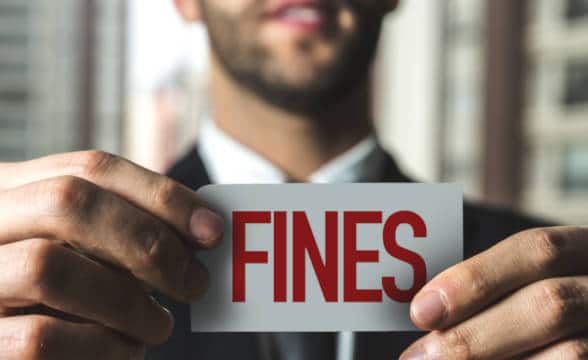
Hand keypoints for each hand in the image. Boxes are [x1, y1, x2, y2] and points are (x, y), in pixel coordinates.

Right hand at [0, 151, 223, 358]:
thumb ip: (121, 231)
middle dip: (148, 240)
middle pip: (69, 201)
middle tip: (195, 282)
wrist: (14, 343)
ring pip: (49, 267)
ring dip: (127, 301)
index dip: (161, 194)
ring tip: (160, 326)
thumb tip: (201, 231)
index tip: (212, 229)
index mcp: (12, 191)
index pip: (90, 168)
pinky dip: (101, 345)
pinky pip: (40, 337)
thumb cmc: (56, 296)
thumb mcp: (80, 248)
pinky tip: (126, 351)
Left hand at [401, 226, 587, 358]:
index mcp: (585, 252)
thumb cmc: (545, 307)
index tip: (422, 310)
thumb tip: (429, 309)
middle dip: (474, 335)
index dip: (475, 278)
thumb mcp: (534, 283)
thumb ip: (495, 290)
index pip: (536, 250)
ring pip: (570, 353)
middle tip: (421, 356)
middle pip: (548, 304)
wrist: (585, 331)